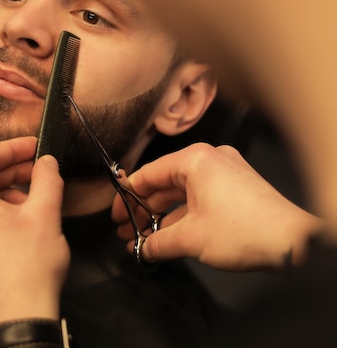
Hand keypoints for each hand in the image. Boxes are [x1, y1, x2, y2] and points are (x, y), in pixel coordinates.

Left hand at [0, 136, 68, 321]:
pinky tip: (16, 223)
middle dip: (8, 172)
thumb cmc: (28, 270)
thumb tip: (46, 162)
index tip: (32, 146)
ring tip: (31, 201)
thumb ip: (46, 177)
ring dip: (2, 195)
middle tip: (36, 169)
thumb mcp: (45, 212)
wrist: (19, 318)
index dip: (11, 148)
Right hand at [112, 143, 322, 271]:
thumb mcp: (190, 238)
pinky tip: (167, 240)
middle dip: (143, 211)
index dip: (127, 197)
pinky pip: (198, 201)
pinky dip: (182, 219)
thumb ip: (157, 243)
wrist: (292, 243)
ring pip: (181, 196)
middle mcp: (209, 161)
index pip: (148, 174)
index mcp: (195, 160)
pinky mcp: (235, 191)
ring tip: (143, 241)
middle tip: (126, 230)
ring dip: (161, 219)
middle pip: (164, 185)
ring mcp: (224, 176)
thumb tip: (142, 249)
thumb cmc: (246, 230)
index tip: (116, 215)